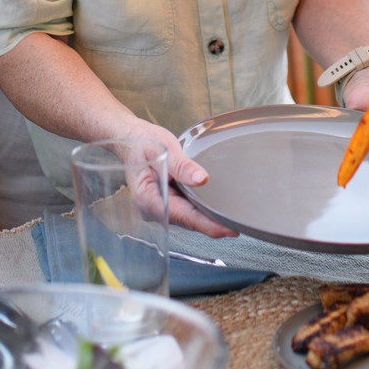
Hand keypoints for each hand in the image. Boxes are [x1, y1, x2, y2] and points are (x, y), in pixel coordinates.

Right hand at [120, 121, 238, 237]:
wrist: (129, 139)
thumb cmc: (142, 142)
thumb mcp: (163, 148)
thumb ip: (181, 165)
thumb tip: (201, 179)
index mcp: (149, 197)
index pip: (184, 217)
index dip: (208, 225)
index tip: (229, 230)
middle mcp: (153, 208)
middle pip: (188, 222)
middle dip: (213, 226)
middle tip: (239, 226)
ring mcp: (158, 207)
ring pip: (188, 219)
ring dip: (208, 220)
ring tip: (232, 220)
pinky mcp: (165, 202)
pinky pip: (186, 211)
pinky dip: (201, 211)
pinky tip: (216, 210)